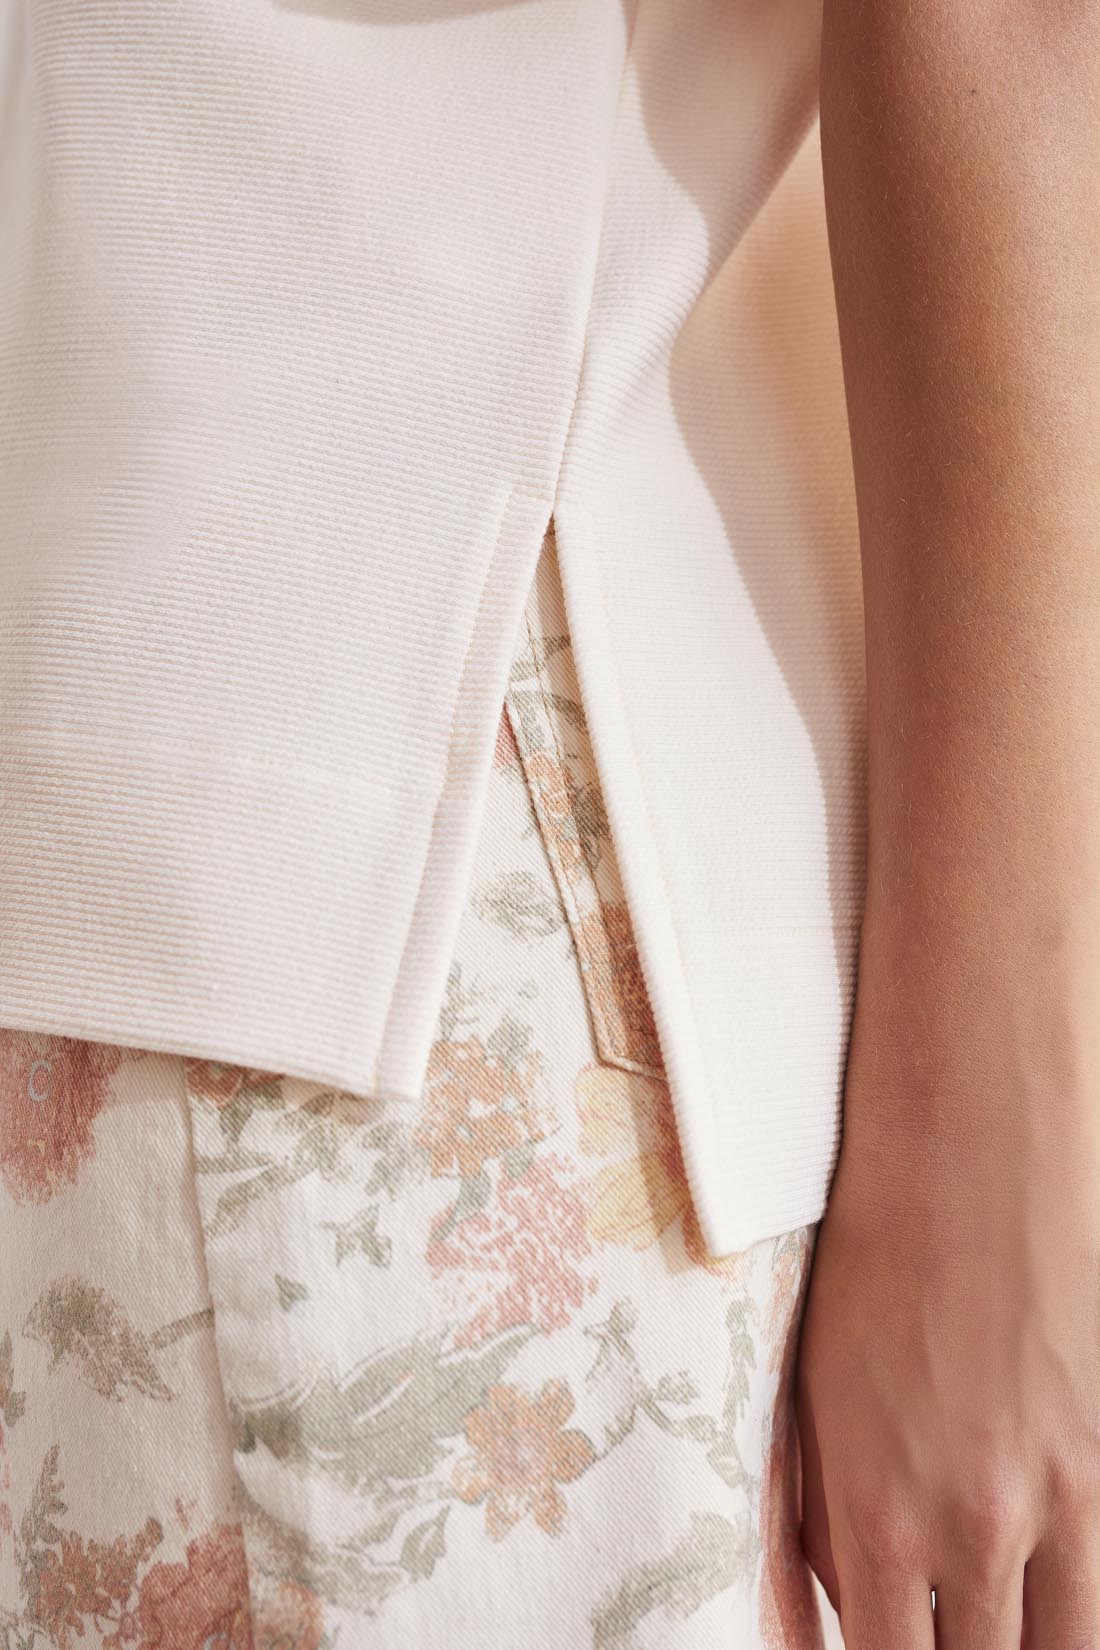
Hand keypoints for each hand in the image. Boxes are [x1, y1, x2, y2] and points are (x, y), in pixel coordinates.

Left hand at [795, 917, 1099, 1646]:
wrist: (967, 1169)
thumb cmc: (872, 1271)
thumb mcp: (818, 1405)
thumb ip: (826, 1523)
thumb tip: (836, 1602)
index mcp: (877, 1515)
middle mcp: (974, 1529)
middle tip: (925, 1628)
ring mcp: (1055, 1503)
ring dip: (1011, 1645)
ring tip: (977, 1619)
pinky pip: (1089, 1587)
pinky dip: (1058, 1603)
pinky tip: (1021, 1587)